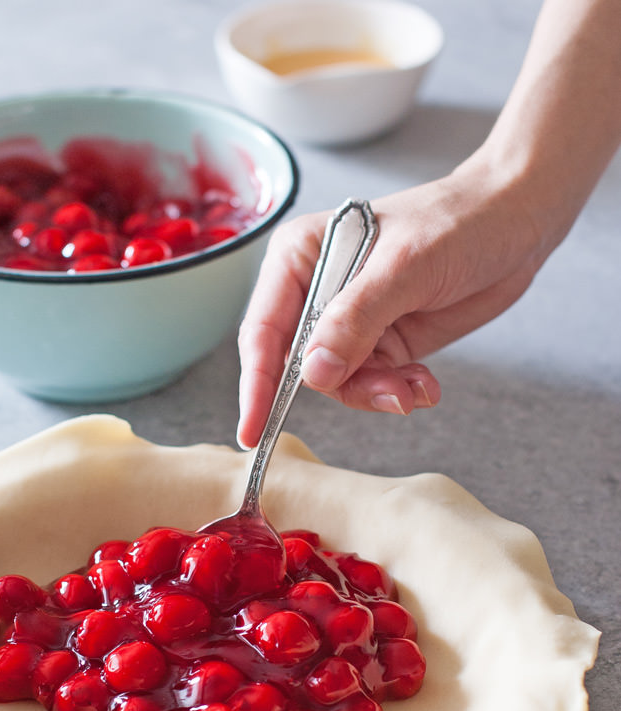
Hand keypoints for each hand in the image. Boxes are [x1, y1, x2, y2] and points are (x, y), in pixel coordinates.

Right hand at [237, 153, 549, 447]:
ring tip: (415, 387)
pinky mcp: (381, 342)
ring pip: (338, 383)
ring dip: (376, 393)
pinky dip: (398, 391)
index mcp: (300, 257)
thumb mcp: (405, 267)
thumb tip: (312, 374)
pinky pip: (372, 384)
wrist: (517, 220)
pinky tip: (426, 383)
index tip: (253, 430)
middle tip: (389, 394)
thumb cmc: (459, 220)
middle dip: (342, 387)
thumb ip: (356, 320)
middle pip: (299, 367)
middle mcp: (316, 291)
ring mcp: (349, 321)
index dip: (257, 384)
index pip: (265, 331)